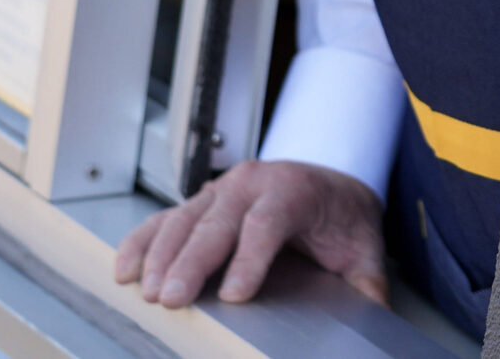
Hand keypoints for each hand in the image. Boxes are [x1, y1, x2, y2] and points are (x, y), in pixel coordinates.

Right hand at [114, 159, 387, 309]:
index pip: (267, 223)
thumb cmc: (341, 218)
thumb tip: (375, 315)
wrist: (330, 183)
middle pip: (217, 223)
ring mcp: (221, 190)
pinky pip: (165, 219)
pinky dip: (142, 241)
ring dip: (160, 255)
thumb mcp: (364, 249)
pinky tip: (125, 268)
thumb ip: (368, 284)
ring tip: (145, 290)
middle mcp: (252, 184)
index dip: (249, 259)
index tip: (237, 294)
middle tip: (172, 299)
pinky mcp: (201, 202)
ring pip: (184, 219)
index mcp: (293, 190)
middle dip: (192, 263)